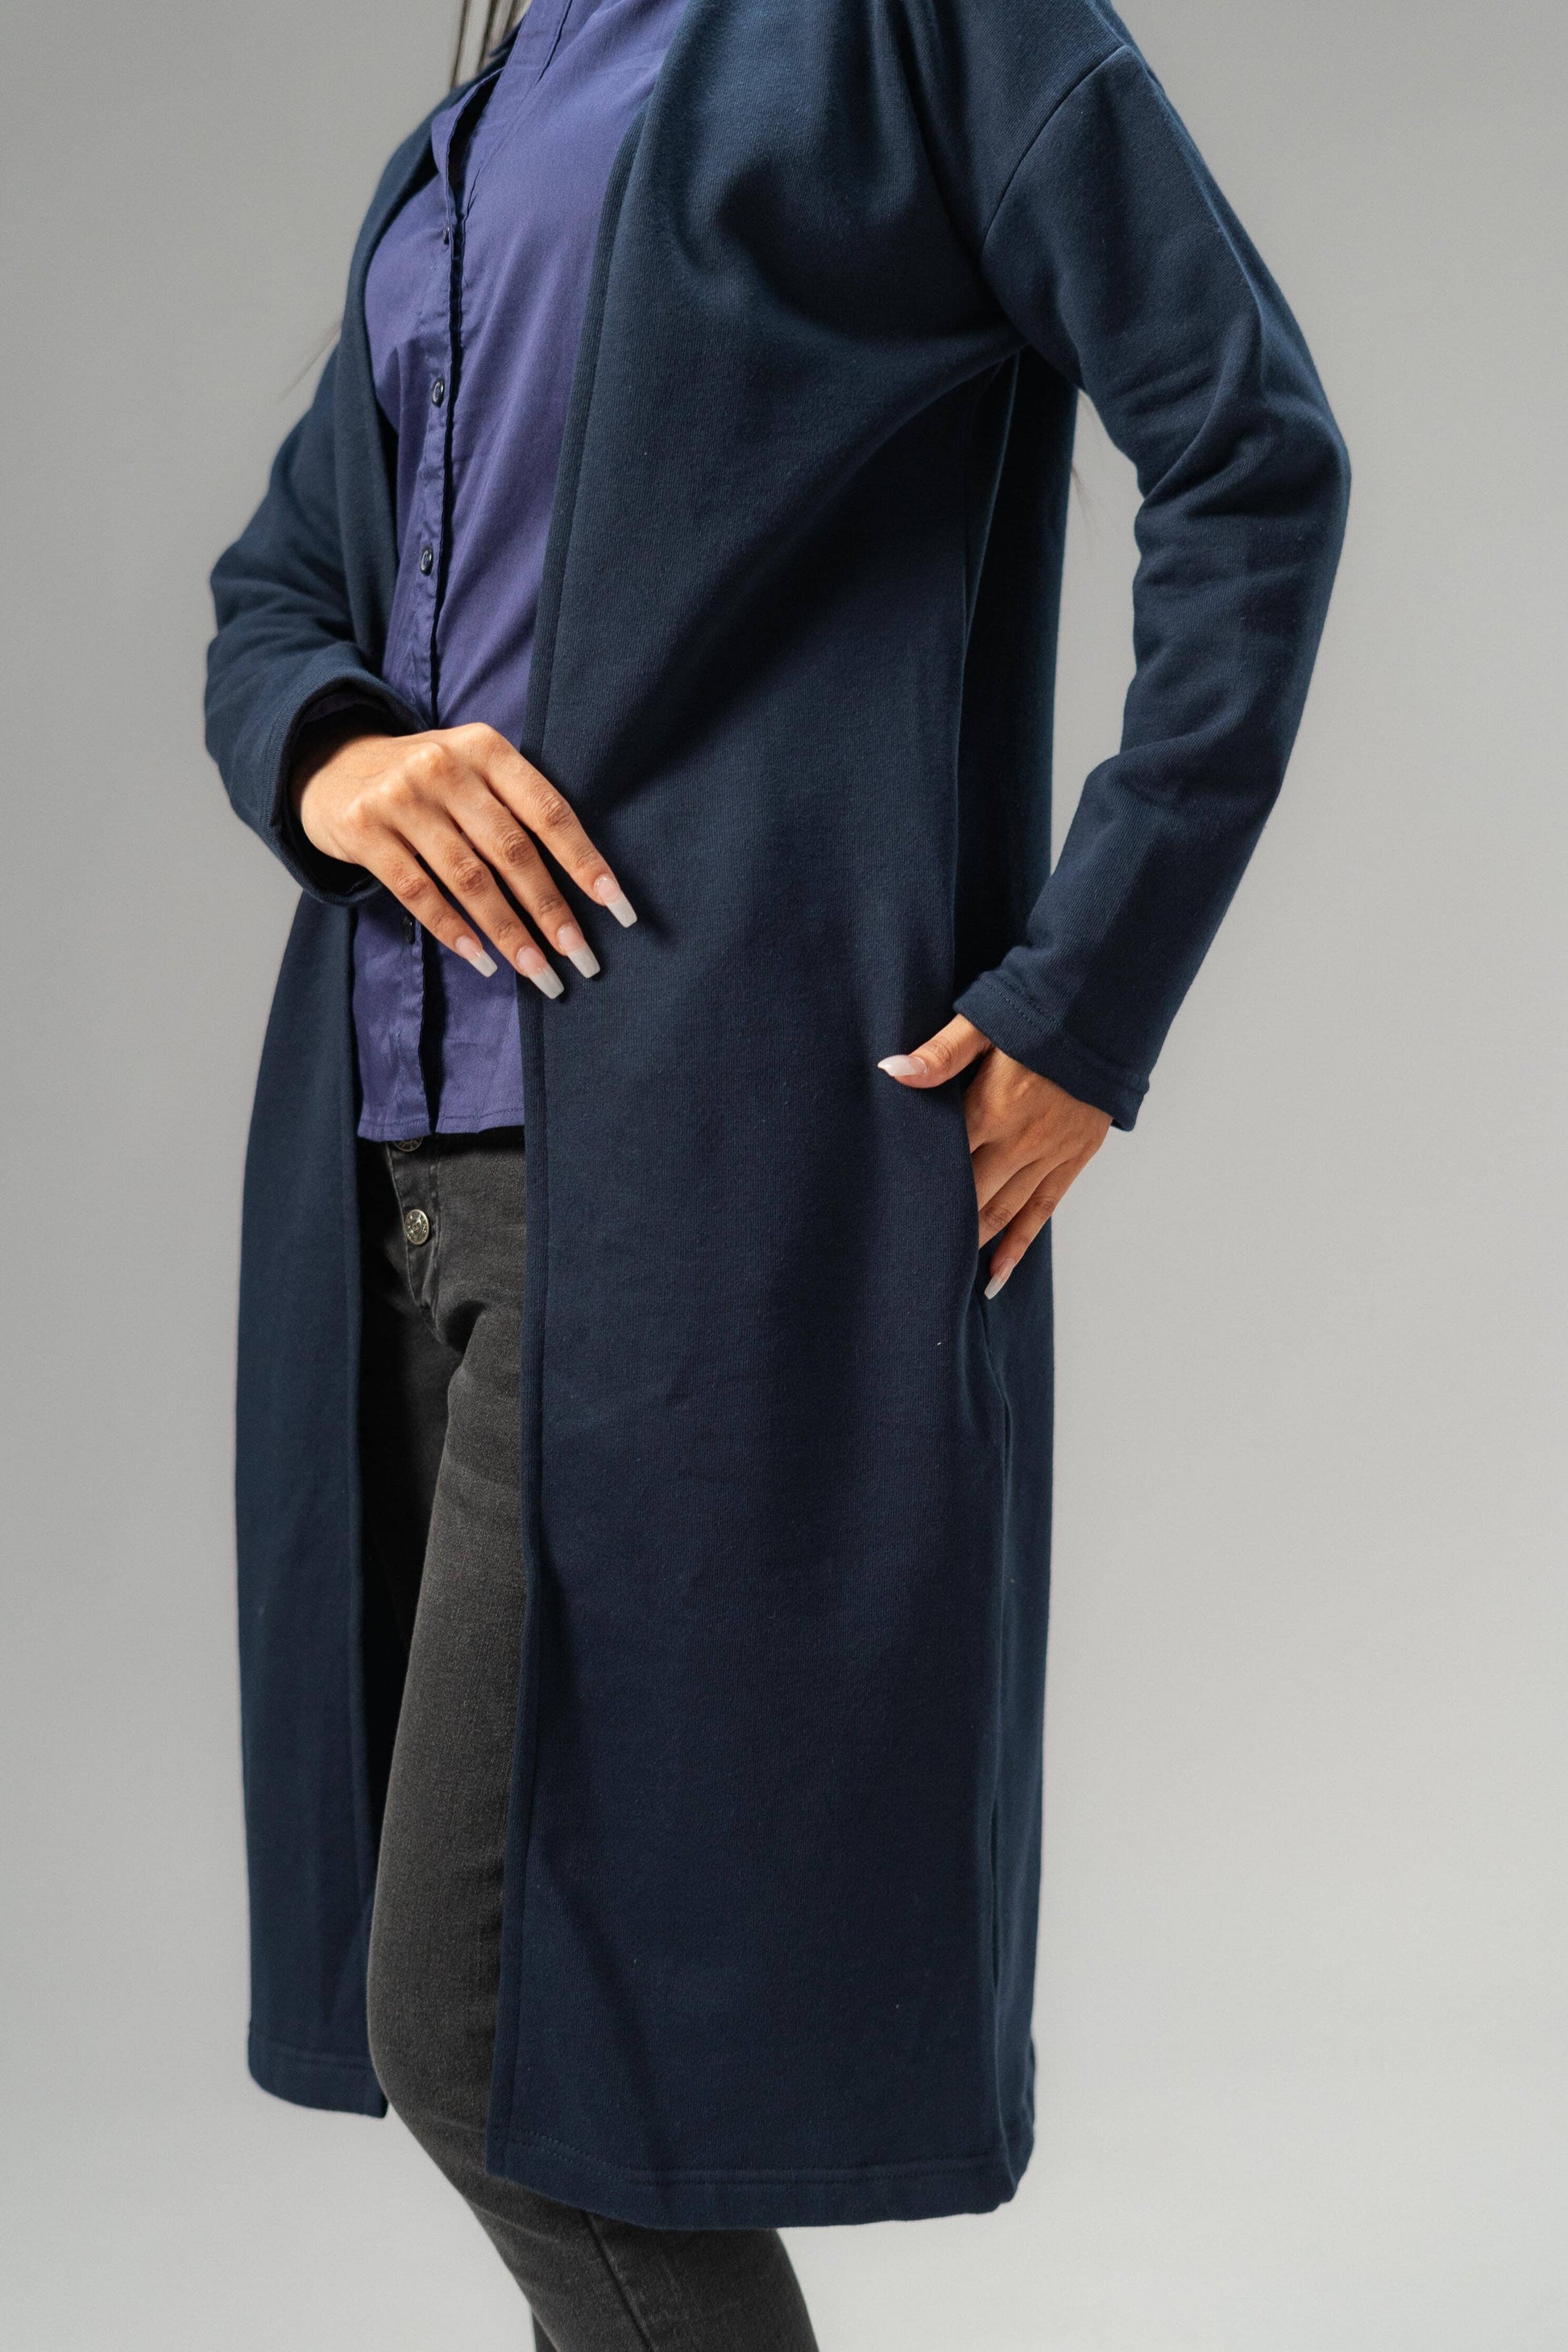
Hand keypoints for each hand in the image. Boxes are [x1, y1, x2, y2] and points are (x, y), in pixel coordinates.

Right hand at [291, 719, 636, 995]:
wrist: (330, 765)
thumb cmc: (427, 782)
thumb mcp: (474, 771)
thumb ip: (518, 808)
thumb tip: (584, 884)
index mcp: (486, 748)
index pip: (548, 812)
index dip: (586, 863)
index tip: (617, 910)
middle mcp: (445, 765)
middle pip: (512, 850)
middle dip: (551, 911)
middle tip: (582, 959)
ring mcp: (401, 797)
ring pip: (468, 878)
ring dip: (509, 933)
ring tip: (538, 972)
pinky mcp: (364, 829)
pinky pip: (417, 891)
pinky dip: (454, 930)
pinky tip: (483, 961)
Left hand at [878, 1016, 1110, 1293]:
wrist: (1106, 1008)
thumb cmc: (1038, 1011)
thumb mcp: (982, 1023)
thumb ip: (939, 1054)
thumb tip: (890, 1071)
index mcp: (989, 1109)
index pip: (942, 1162)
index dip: (914, 1190)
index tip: (889, 1218)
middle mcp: (1019, 1140)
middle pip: (969, 1195)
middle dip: (939, 1224)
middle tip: (906, 1257)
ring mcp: (1050, 1153)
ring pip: (1003, 1210)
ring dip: (973, 1240)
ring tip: (943, 1273)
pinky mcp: (1075, 1156)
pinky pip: (1042, 1210)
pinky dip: (1018, 1244)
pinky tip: (996, 1273)